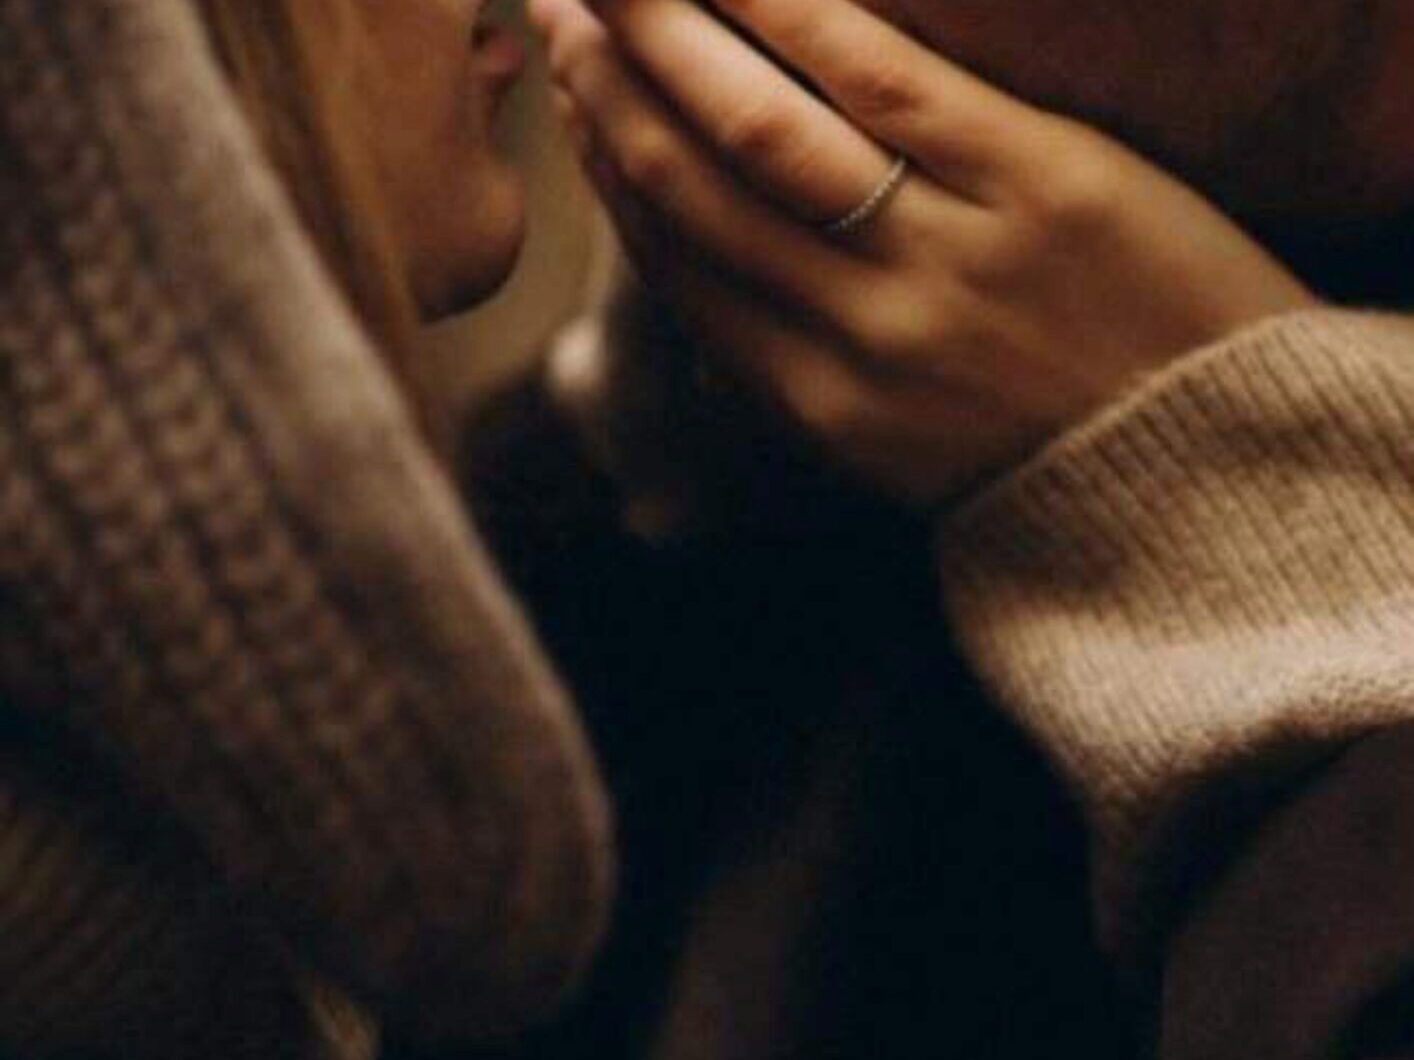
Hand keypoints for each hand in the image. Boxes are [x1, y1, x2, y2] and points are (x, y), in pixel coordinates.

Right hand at [531, 0, 1318, 504]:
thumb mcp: (900, 456)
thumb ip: (802, 379)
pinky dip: (792, 11)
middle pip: (693, 192)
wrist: (1211, 475)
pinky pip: (882, 81)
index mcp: (814, 405)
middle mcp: (852, 334)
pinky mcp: (1030, 181)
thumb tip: (718, 297)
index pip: (680, 268)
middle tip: (562, 11)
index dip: (610, 174)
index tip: (575, 101)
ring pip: (762, 132)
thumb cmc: (1056, 462)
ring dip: (672, 40)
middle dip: (611, 93)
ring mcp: (937, 258)